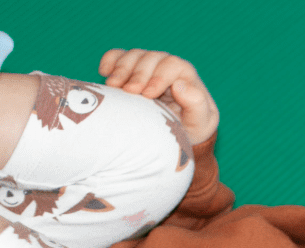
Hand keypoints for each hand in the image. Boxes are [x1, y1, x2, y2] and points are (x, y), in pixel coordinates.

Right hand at [98, 49, 219, 144]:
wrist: (174, 135)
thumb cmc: (191, 129)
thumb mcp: (200, 123)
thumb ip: (197, 105)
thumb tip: (180, 85)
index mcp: (185, 75)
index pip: (172, 65)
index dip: (158, 76)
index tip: (147, 94)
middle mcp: (166, 66)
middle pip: (150, 58)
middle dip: (138, 73)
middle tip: (128, 92)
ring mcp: (147, 67)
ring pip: (133, 55)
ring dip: (121, 69)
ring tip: (113, 87)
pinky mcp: (130, 71)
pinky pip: (118, 56)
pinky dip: (110, 61)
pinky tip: (104, 72)